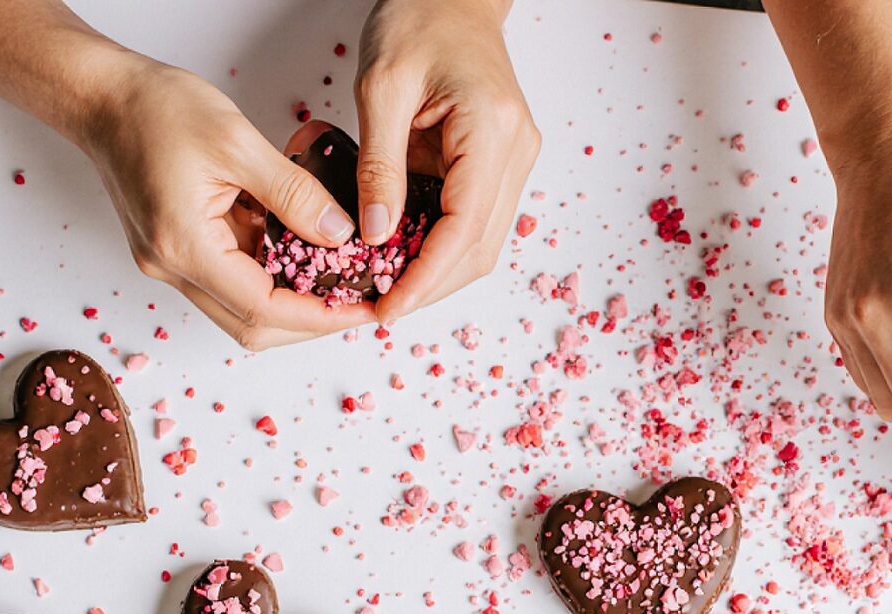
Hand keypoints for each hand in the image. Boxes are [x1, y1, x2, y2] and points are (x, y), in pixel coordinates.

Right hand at [80, 59, 375, 348]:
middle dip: (310, 320)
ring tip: (339, 278)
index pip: (262, 309)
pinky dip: (270, 274)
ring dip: (292, 301)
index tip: (362, 307)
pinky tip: (301, 250)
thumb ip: (293, 193)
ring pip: (242, 308)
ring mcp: (171, 263)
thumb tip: (340, 235)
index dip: (319, 316)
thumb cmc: (154, 108)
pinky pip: (231, 279)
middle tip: (359, 300)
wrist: (100, 96)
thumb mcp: (236, 142)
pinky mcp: (176, 250)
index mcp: (184, 246)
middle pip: (252, 325)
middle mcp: (172, 267)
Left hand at [354, 0, 538, 322]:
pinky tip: (404, 254)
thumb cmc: (418, 20)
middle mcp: (516, 152)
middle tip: (382, 306)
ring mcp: (515, 159)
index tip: (389, 306)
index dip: (427, 277)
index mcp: (492, 130)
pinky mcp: (502, 162)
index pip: (465, 228)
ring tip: (389, 287)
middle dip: (432, 285)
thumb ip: (379, 166)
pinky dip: (441, 245)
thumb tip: (375, 236)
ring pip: (482, 242)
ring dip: (438, 272)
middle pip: (481, 249)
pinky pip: (475, 220)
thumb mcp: (381, 88)